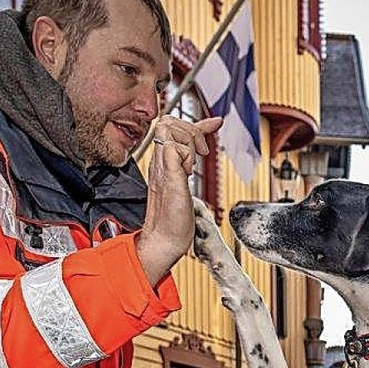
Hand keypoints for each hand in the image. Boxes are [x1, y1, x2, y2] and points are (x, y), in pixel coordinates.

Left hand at [137, 114, 221, 285]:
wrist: (165, 242)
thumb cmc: (169, 223)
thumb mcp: (173, 189)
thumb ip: (172, 161)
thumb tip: (176, 141)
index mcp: (161, 163)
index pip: (169, 127)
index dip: (189, 131)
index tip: (202, 146)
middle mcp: (163, 162)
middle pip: (174, 125)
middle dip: (193, 132)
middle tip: (204, 150)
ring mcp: (169, 168)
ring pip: (179, 136)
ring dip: (195, 138)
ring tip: (203, 153)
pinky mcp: (176, 176)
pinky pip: (184, 150)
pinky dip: (197, 141)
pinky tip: (207, 139)